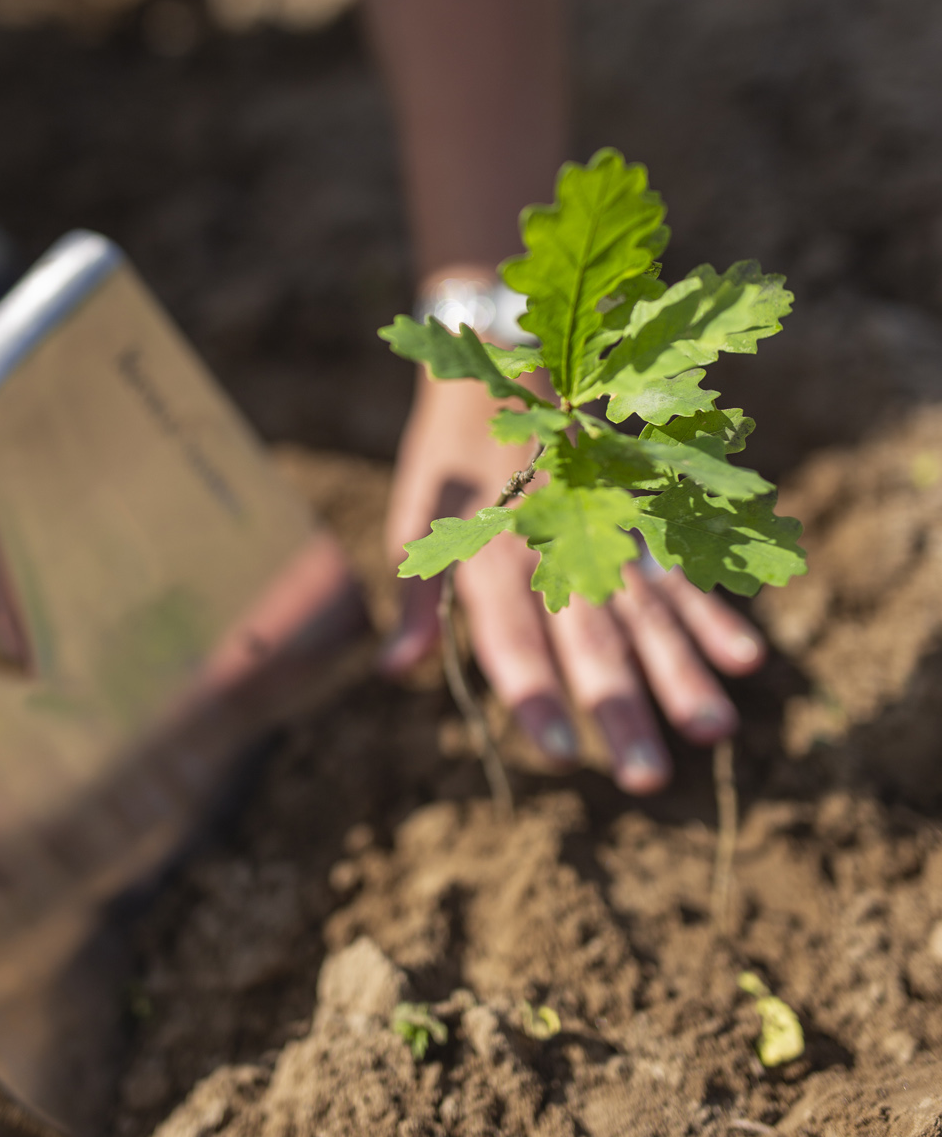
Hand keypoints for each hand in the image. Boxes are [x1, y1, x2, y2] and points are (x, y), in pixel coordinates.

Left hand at [380, 371, 765, 793]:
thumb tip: (393, 671)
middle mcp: (555, 543)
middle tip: (647, 779)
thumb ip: (414, 599)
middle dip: (621, 707)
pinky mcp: (642, 511)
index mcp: (490, 551)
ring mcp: (607, 525)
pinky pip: (682, 566)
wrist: (507, 356)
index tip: (558, 753)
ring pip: (648, 609)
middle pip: (591, 637)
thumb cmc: (453, 454)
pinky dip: (713, 610)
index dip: (533, 692)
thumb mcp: (419, 514)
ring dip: (682, 671)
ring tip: (713, 731)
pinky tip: (745, 658)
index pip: (512, 635)